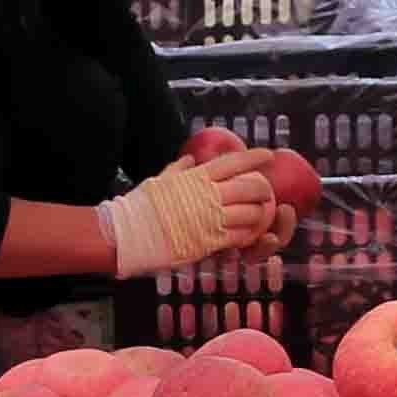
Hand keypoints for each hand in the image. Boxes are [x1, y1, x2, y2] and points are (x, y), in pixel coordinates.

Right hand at [103, 159, 260, 277]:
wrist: (129, 234)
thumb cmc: (141, 207)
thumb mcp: (160, 181)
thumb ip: (178, 170)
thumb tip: (190, 159)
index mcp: (197, 178)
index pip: (232, 163)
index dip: (253, 157)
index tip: (267, 155)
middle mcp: (208, 195)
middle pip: (251, 188)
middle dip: (264, 189)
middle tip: (267, 192)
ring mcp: (211, 219)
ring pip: (251, 214)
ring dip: (260, 215)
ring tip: (261, 216)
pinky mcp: (210, 241)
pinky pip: (240, 237)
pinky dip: (249, 235)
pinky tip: (249, 236)